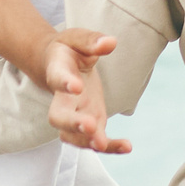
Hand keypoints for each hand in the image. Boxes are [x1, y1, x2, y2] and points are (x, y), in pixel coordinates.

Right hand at [42, 30, 127, 154]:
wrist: (58, 64)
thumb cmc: (69, 50)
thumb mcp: (77, 38)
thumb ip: (91, 41)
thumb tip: (110, 43)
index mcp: (58, 72)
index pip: (58, 79)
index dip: (65, 83)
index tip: (76, 86)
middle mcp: (62, 99)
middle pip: (59, 117)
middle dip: (72, 123)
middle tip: (88, 126)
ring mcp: (75, 114)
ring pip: (73, 136)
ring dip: (87, 142)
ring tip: (104, 144)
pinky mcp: (90, 123)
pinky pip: (95, 140)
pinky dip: (109, 147)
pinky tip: (127, 147)